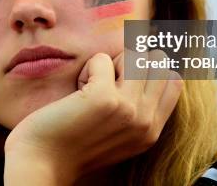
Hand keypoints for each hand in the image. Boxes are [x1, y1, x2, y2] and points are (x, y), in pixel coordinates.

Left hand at [4, 50, 181, 184]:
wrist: (42, 162)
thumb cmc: (73, 141)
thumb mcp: (118, 131)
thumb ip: (138, 108)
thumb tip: (147, 62)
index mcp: (152, 131)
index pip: (173, 80)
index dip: (149, 69)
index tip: (123, 79)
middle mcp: (146, 122)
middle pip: (158, 61)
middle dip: (131, 61)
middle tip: (107, 81)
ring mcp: (128, 110)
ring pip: (135, 54)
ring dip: (110, 63)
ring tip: (92, 86)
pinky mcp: (104, 99)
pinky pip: (102, 59)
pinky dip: (88, 67)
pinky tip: (77, 91)